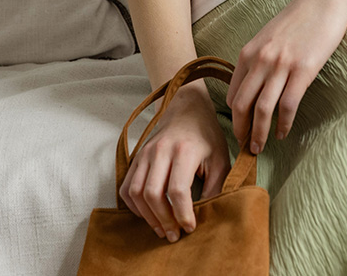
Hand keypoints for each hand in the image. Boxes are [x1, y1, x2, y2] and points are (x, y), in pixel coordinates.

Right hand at [119, 83, 229, 242]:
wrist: (187, 110)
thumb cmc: (206, 136)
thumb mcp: (220, 158)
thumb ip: (215, 186)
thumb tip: (206, 214)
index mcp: (185, 150)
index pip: (178, 190)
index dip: (183, 214)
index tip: (190, 227)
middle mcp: (161, 150)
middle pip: (153, 194)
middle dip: (163, 220)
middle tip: (174, 235)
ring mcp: (145, 153)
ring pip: (136, 192)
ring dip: (147, 216)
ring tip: (162, 229)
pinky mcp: (136, 157)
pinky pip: (126, 187)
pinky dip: (133, 206)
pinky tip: (148, 214)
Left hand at [226, 0, 346, 153]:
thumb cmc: (299, 18)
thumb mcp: (269, 36)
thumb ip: (258, 59)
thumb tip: (252, 87)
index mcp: (249, 51)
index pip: (233, 93)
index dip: (234, 116)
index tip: (239, 130)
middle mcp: (261, 59)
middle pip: (242, 105)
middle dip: (241, 131)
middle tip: (245, 148)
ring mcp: (282, 64)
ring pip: (262, 109)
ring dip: (259, 134)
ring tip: (260, 148)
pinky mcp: (303, 69)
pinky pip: (288, 105)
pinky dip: (283, 124)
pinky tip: (283, 132)